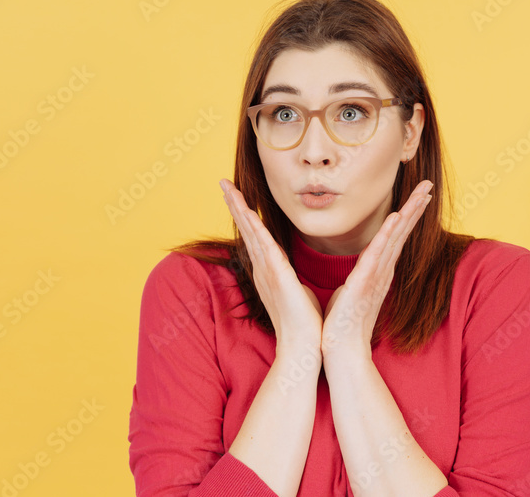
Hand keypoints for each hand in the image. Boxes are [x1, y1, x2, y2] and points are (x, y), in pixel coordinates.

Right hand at [220, 179, 323, 352]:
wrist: (305, 345)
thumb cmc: (306, 322)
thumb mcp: (298, 291)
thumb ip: (292, 279)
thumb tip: (294, 276)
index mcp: (269, 271)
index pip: (254, 237)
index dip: (245, 216)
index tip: (237, 197)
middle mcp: (263, 268)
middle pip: (246, 230)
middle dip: (235, 205)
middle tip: (223, 183)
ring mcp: (268, 271)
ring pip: (250, 233)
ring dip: (239, 209)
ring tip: (228, 189)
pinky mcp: (277, 275)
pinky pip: (263, 245)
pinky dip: (254, 227)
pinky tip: (248, 212)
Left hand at [321, 180, 433, 363]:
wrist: (341, 350)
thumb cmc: (342, 322)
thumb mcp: (351, 291)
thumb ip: (358, 277)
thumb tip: (357, 272)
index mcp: (378, 271)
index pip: (396, 237)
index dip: (408, 215)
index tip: (419, 196)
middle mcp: (382, 271)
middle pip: (402, 233)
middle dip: (415, 208)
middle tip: (429, 185)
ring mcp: (376, 276)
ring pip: (395, 238)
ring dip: (408, 214)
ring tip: (422, 194)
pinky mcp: (364, 283)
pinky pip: (378, 254)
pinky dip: (388, 235)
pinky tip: (396, 218)